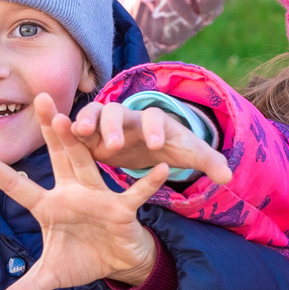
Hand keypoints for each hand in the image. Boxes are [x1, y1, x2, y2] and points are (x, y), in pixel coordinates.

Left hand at [0, 95, 175, 289]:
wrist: (117, 263)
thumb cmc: (82, 259)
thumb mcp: (50, 278)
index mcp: (49, 206)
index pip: (17, 186)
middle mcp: (72, 193)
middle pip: (57, 156)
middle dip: (49, 129)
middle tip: (39, 98)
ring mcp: (98, 197)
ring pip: (88, 164)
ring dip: (82, 142)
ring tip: (74, 118)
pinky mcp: (123, 209)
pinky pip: (135, 195)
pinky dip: (147, 184)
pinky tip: (159, 170)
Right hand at [66, 100, 233, 184]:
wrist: (150, 138)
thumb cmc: (170, 144)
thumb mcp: (189, 152)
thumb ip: (209, 162)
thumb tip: (229, 176)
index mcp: (155, 120)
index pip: (155, 118)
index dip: (155, 129)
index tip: (155, 144)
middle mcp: (129, 117)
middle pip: (119, 113)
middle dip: (115, 126)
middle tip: (113, 144)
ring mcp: (107, 122)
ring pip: (94, 114)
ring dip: (86, 121)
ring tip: (78, 132)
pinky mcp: (91, 133)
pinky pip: (76, 127)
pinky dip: (69, 129)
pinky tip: (59, 136)